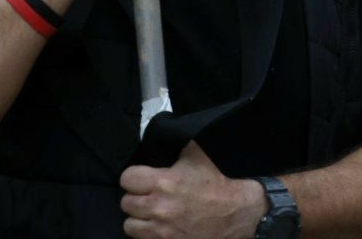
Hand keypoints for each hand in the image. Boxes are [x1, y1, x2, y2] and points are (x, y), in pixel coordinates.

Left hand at [120, 141, 263, 238]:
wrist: (235, 213)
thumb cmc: (216, 183)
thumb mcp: (197, 156)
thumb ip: (176, 145)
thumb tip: (162, 133)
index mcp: (164, 182)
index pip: (127, 179)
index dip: (133, 177)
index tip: (141, 179)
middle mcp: (158, 207)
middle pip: (126, 203)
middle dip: (136, 197)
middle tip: (148, 196)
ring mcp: (161, 230)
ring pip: (130, 224)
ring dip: (139, 218)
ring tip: (151, 213)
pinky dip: (147, 233)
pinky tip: (159, 225)